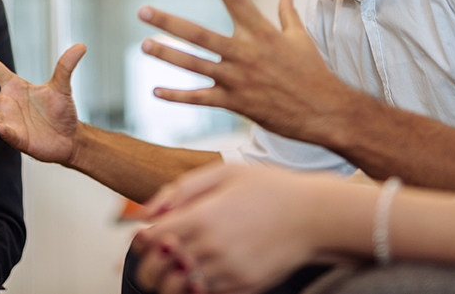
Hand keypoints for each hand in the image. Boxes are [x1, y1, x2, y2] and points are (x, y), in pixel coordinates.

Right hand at [0, 36, 86, 164]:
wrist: (69, 137)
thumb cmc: (60, 111)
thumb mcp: (62, 87)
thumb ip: (66, 66)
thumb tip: (81, 46)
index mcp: (14, 87)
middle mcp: (6, 103)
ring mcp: (9, 121)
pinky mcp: (18, 138)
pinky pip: (7, 134)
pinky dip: (4, 130)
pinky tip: (2, 126)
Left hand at [132, 165, 334, 293]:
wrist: (314, 216)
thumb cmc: (270, 189)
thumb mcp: (224, 173)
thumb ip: (180, 189)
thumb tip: (147, 211)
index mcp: (202, 216)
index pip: (149, 240)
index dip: (140, 239)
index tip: (145, 235)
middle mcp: (211, 248)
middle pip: (155, 272)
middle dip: (146, 265)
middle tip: (155, 256)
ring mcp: (226, 272)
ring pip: (175, 291)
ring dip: (168, 281)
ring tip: (176, 268)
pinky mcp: (242, 288)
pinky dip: (194, 289)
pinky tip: (201, 273)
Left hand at [138, 0, 351, 143]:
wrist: (325, 111)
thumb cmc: (313, 72)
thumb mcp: (301, 38)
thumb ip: (287, 14)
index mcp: (261, 31)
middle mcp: (245, 52)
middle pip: (199, 33)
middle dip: (169, 22)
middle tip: (143, 11)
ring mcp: (237, 79)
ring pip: (194, 65)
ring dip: (167, 55)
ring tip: (145, 46)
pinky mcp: (235, 103)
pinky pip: (200, 99)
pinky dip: (177, 96)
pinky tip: (156, 91)